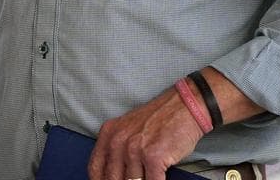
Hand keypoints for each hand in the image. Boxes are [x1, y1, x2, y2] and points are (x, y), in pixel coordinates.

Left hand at [87, 86, 205, 179]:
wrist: (185, 107)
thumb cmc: (160, 120)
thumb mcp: (129, 130)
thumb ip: (117, 150)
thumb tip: (113, 175)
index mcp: (108, 134)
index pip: (95, 169)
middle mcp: (118, 141)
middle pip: (112, 179)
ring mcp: (135, 149)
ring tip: (146, 177)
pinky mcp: (153, 156)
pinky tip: (159, 178)